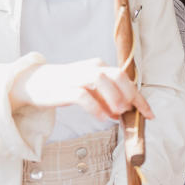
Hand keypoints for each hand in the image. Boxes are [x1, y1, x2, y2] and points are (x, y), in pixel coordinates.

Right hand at [10, 59, 153, 120]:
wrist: (34, 82)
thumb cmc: (65, 86)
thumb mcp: (90, 90)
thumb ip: (107, 98)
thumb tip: (123, 112)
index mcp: (100, 67)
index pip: (126, 79)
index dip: (140, 98)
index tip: (150, 115)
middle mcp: (91, 68)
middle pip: (118, 75)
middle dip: (130, 95)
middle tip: (131, 113)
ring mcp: (77, 76)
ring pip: (102, 80)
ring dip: (114, 98)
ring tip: (117, 114)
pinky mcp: (64, 88)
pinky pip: (83, 95)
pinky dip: (95, 107)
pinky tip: (101, 118)